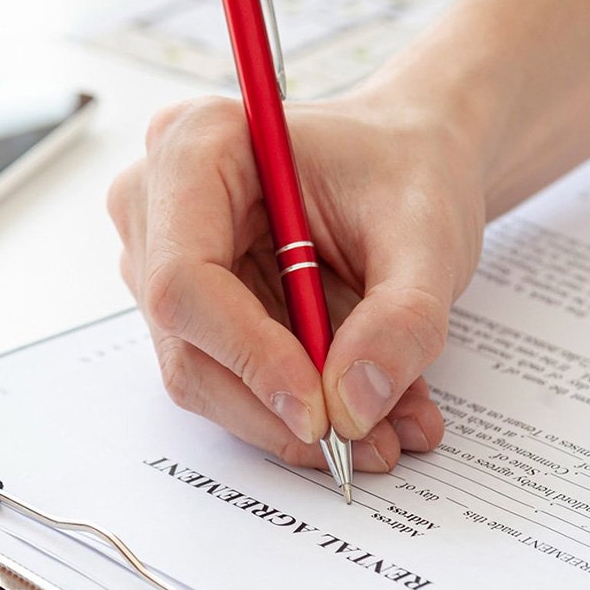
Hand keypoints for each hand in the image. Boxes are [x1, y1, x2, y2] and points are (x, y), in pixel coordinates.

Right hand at [108, 92, 485, 470]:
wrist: (415, 163)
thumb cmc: (410, 170)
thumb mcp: (428, 236)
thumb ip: (402, 319)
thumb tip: (355, 407)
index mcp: (199, 146)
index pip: (187, 279)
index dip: (250, 357)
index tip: (323, 411)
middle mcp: (161, 203)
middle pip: (188, 342)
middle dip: (279, 407)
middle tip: (372, 443)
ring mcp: (168, 261)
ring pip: (209, 376)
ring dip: (298, 418)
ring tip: (391, 428)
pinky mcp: (199, 309)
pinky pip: (236, 381)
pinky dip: (305, 407)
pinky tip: (372, 410)